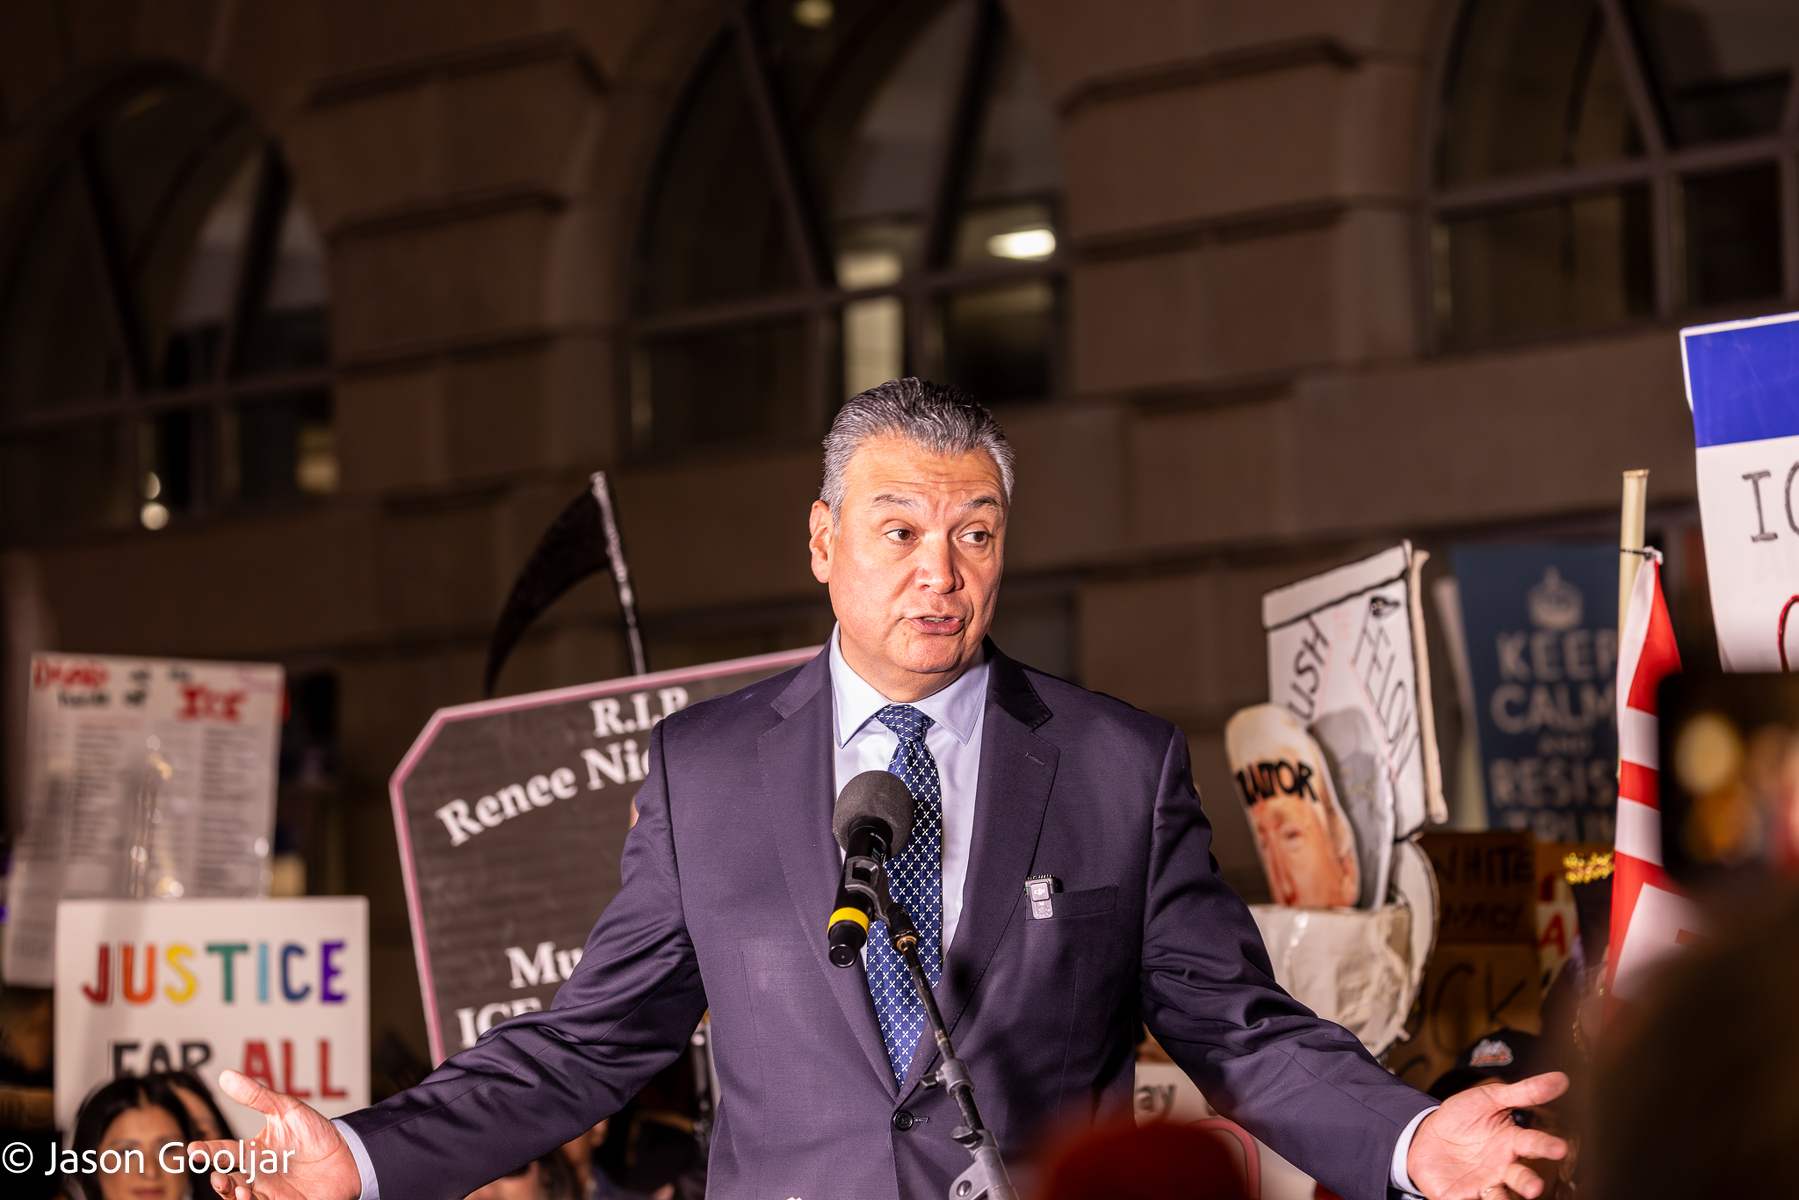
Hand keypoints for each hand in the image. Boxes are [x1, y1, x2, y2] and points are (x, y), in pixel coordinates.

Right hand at [189, 1070, 362, 1199]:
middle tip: (218, 1178)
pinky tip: (254, 1198)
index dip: (207, 1152)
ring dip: (237, 1198)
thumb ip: (256, 1096)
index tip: (193, 1150)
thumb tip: (225, 1075)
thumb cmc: (315, 1132)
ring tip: (241, 1189)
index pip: (224, 1153)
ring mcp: (272, 1192)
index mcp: (254, 1153)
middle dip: (220, 1184)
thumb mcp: (286, 1109)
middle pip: (229, 1184)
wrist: (349, 1153)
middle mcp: (259, 1175)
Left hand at [1406, 1073, 1569, 1199]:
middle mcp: (1501, 1168)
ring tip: (1501, 1197)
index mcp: (1511, 1143)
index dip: (1547, 1146)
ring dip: (1502, 1199)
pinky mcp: (1459, 1196)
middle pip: (1521, 1179)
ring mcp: (1482, 1184)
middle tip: (1534, 1188)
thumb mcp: (1489, 1098)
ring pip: (1498, 1197)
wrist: (1426, 1134)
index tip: (1561, 1148)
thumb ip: (1523, 1092)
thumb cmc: (1464, 1118)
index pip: (1534, 1144)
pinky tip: (1470, 1199)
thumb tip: (1562, 1078)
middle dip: (1529, 1184)